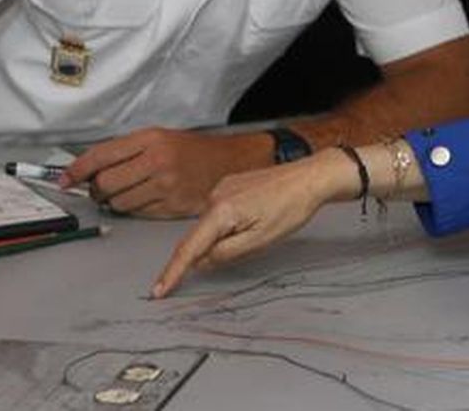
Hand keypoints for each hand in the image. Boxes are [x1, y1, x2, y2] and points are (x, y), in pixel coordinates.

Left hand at [64, 128, 268, 218]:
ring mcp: (165, 186)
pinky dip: (135, 209)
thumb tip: (88, 169)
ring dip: (116, 201)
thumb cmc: (193, 150)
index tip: (66, 179)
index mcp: (151, 139)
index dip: (78, 170)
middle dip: (97, 188)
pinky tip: (146, 199)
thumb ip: (125, 151)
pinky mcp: (172, 206)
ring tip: (129, 192)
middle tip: (101, 187)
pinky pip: (138, 214)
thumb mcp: (160, 138)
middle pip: (106, 183)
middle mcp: (157, 161)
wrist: (230, 163)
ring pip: (119, 202)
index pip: (101, 155)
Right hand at [150, 149, 354, 297]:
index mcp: (221, 211)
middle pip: (199, 237)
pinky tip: (254, 221)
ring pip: (211, 226)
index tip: (159, 290)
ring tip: (260, 231)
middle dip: (207, 254)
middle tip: (241, 251)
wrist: (309, 178)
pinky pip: (220, 213)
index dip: (173, 272)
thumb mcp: (260, 241)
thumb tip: (201, 262)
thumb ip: (225, 254)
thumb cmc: (291, 208)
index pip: (188, 249)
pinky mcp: (230, 184)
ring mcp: (222, 188)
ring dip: (223, 239)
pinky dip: (227, 226)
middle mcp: (215, 196)